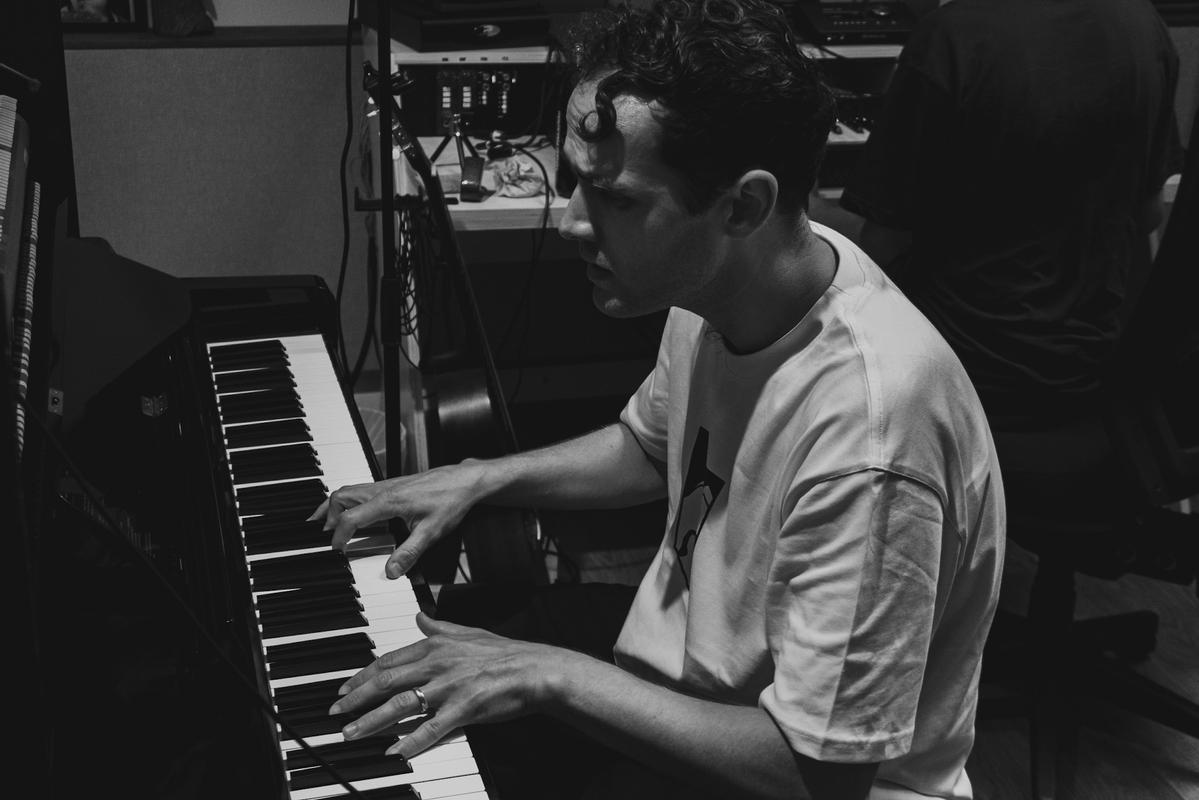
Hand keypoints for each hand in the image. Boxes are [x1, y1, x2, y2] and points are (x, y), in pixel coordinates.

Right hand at [308, 461, 486, 577]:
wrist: (465, 480)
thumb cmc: (451, 500)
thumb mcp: (431, 532)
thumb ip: (410, 552)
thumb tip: (391, 570)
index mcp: (388, 501)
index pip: (350, 518)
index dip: (338, 536)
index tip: (335, 551)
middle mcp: (383, 490)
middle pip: (341, 497)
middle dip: (326, 515)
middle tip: (320, 534)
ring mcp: (387, 485)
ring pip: (349, 490)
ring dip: (334, 505)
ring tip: (325, 521)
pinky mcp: (393, 485)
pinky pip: (361, 490)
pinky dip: (348, 501)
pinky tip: (354, 512)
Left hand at [329, 613, 568, 758]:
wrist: (535, 669)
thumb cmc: (505, 653)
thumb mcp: (469, 631)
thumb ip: (439, 626)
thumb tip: (420, 615)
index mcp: (436, 646)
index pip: (389, 661)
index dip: (362, 676)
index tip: (344, 690)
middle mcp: (437, 664)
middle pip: (386, 681)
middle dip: (356, 699)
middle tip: (336, 714)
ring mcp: (449, 686)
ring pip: (401, 704)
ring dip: (371, 721)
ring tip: (351, 734)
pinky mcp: (464, 708)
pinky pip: (431, 728)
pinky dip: (410, 741)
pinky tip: (394, 751)